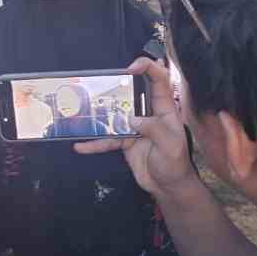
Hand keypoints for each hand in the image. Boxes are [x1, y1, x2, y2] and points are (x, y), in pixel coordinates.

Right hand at [75, 58, 196, 198]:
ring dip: (100, 113)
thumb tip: (132, 118)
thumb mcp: (170, 146)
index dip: (148, 68)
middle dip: (118, 85)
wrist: (168, 187)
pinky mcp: (125, 141)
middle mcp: (148, 114)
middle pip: (133, 92)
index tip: (131, 68)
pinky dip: (94, 143)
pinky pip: (107, 139)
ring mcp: (135, 127)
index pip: (159, 80)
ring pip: (115, 114)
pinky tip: (81, 145)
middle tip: (101, 83)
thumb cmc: (175, 165)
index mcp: (164, 109)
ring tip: (83, 110)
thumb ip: (154, 129)